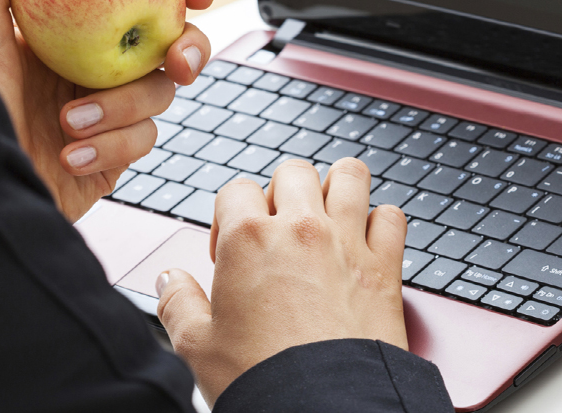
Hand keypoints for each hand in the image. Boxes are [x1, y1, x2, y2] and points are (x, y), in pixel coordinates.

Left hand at [0, 0, 215, 221]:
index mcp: (73, 31)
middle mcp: (96, 67)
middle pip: (171, 45)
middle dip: (189, 49)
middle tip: (177, 60)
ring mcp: (110, 111)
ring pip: (160, 96)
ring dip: (121, 109)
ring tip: (71, 119)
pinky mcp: (115, 155)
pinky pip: (142, 142)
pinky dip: (110, 146)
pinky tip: (72, 152)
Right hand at [156, 159, 408, 406]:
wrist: (322, 407)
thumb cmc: (261, 379)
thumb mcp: (197, 346)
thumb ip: (177, 304)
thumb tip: (169, 280)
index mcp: (249, 239)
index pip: (236, 190)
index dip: (229, 216)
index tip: (231, 249)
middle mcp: (301, 229)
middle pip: (294, 172)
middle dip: (282, 192)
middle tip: (277, 229)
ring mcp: (347, 243)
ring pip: (350, 176)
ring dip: (338, 187)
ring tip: (327, 213)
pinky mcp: (385, 267)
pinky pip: (392, 217)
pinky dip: (382, 222)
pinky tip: (367, 241)